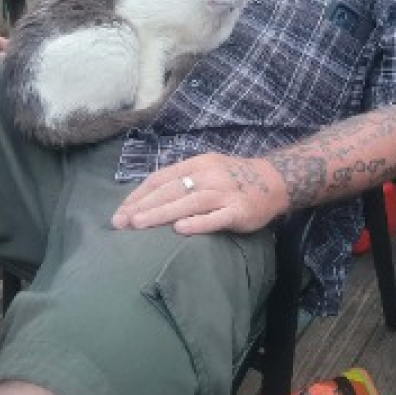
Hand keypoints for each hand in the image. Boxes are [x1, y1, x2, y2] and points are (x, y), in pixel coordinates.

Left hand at [111, 152, 288, 235]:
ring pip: (188, 202)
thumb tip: (148, 198)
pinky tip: (179, 230)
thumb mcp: (207, 170)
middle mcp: (209, 175)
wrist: (275, 181)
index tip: (121, 210)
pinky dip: (197, 223)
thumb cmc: (234, 178)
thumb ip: (182, 180)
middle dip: (143, 206)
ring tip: (138, 225)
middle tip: (120, 222)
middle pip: (170, 190)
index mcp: (198, 164)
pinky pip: (215, 217)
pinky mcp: (239, 210)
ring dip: (161, 213)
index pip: (161, 178)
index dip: (139, 194)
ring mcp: (224, 193)